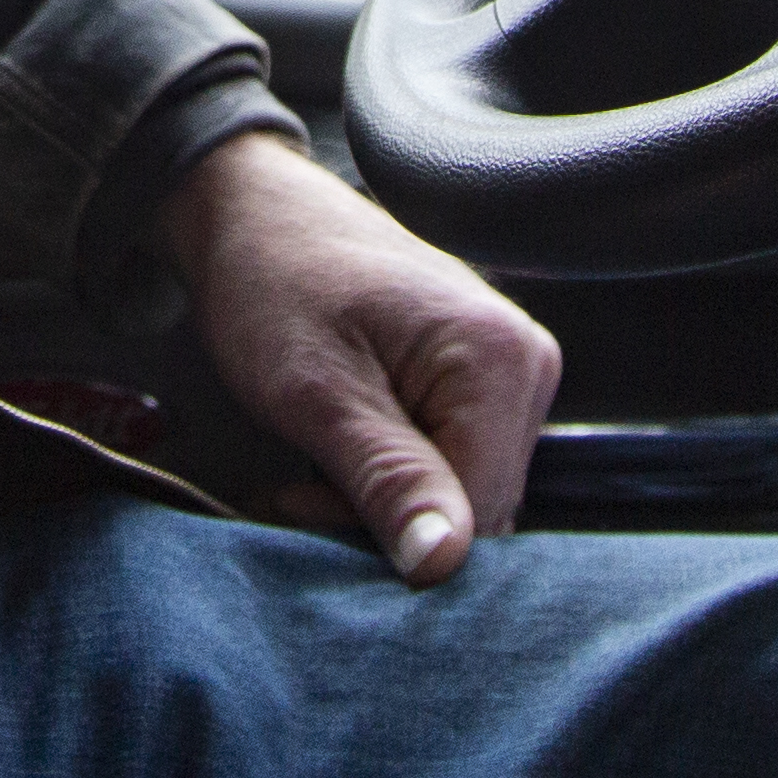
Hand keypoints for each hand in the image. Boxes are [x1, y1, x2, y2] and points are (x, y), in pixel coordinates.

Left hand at [163, 131, 560, 586]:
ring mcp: (509, 372)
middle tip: (300, 485)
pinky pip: (452, 464)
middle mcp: (527, 363)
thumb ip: (388, 479)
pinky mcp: (480, 382)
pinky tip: (342, 449)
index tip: (303, 505)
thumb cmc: (272, 281)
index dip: (388, 533)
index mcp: (503, 359)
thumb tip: (444, 564)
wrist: (249, 214)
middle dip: (385, 518)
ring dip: (383, 500)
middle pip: (476, 508)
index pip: (476, 512)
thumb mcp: (317, 393)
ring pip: (461, 495)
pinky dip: (392, 474)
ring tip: (315, 458)